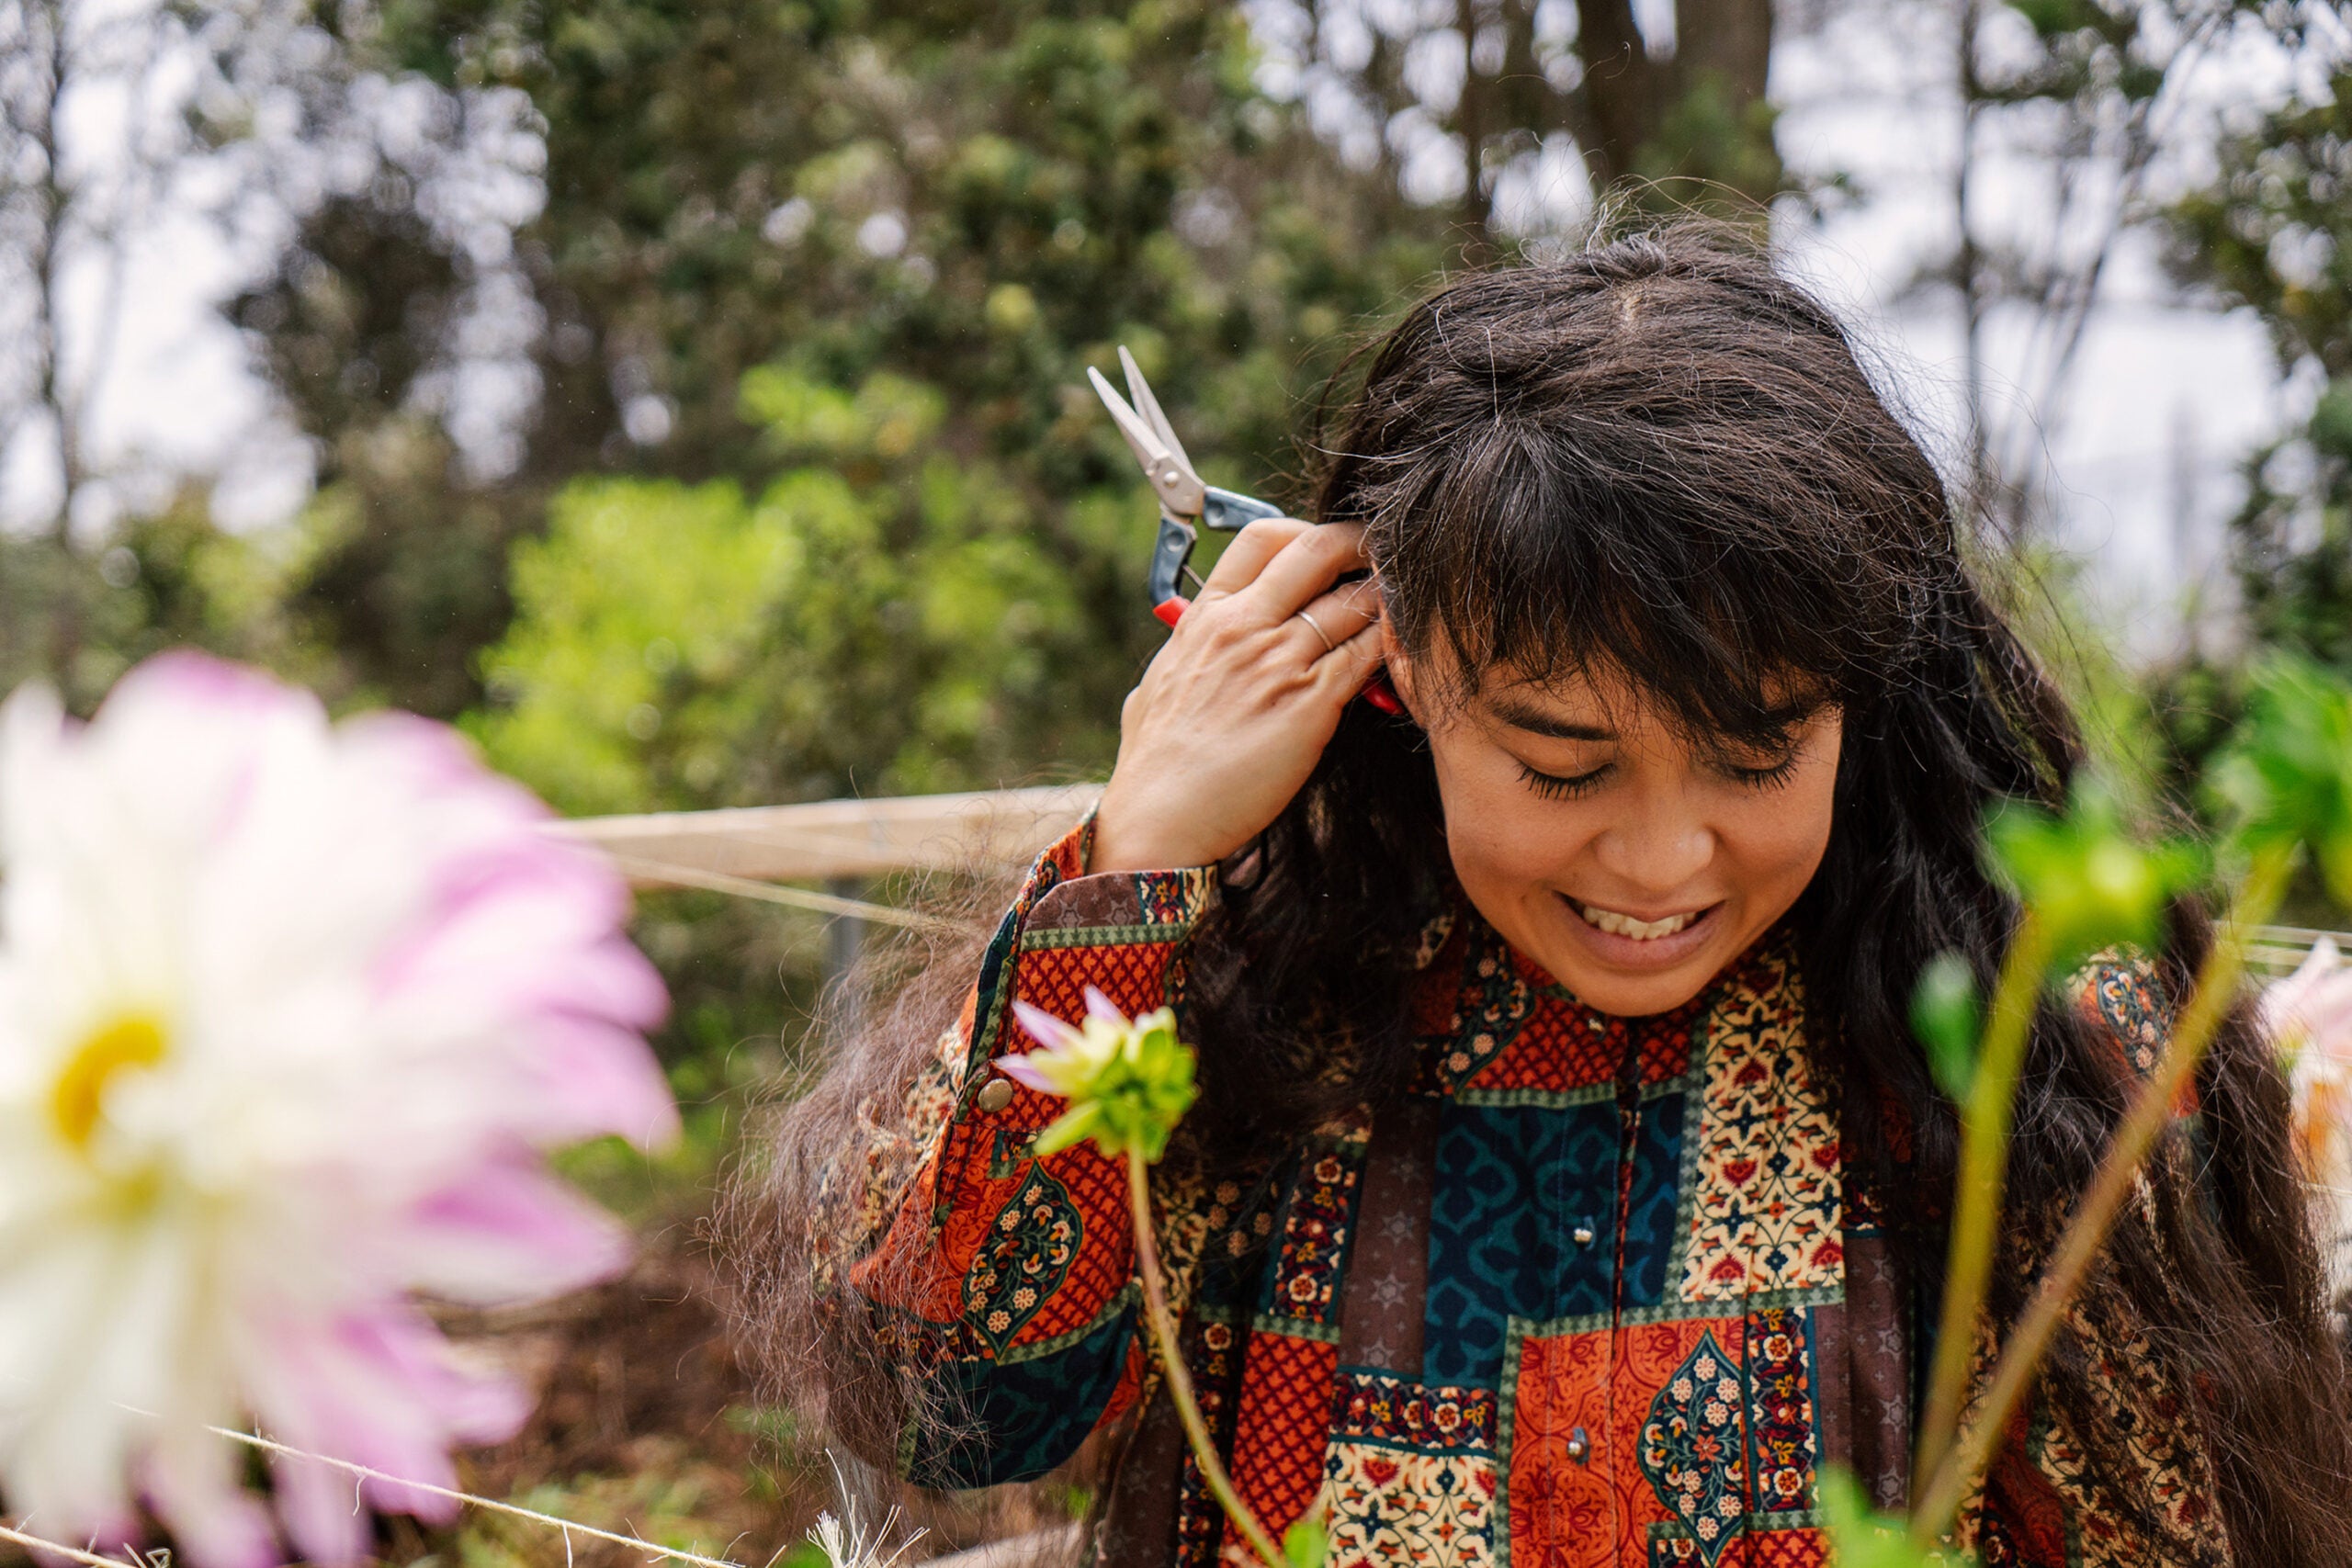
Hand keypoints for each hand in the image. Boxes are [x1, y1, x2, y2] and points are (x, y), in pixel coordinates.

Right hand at [1091, 519, 1386, 872]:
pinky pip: (1367, 655)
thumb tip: (1190, 637)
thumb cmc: (1155, 761)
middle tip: (1381, 558)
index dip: (1304, 532)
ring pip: (1354, 601)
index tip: (1323, 551)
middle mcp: (1244, 627)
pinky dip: (1389, 646)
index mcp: (1206, 616)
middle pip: (1317, 551)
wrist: (1161, 816)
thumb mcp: (1158, 682)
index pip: (1262, 537)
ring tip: (1397, 607)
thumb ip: (1186, 648)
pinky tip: (1399, 652)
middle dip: (1359, 545)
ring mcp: (1280, 663)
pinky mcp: (1311, 705)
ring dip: (1383, 598)